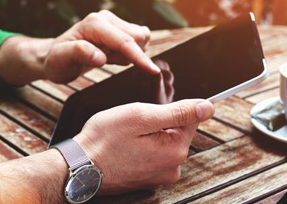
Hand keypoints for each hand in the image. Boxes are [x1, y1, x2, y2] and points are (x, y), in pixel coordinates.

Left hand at [44, 10, 159, 82]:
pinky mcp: (119, 28)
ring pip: (141, 38)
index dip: (139, 57)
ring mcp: (114, 21)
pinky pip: (138, 41)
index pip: (124, 41)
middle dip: (133, 55)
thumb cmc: (57, 61)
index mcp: (94, 24)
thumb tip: (100, 56)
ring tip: (109, 59)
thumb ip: (79, 54)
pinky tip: (113, 56)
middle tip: (110, 63)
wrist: (56, 57)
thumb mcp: (60, 60)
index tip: (153, 71)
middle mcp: (106, 18)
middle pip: (138, 36)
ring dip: (130, 54)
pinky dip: (130, 53)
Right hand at [73, 99, 214, 194]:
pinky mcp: (147, 180)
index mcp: (175, 150)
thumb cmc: (103, 140)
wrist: (78, 167)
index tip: (146, 111)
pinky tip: (123, 147)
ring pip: (162, 143)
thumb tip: (208, 107)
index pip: (189, 117)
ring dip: (147, 135)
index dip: (167, 108)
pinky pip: (152, 155)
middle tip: (130, 124)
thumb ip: (178, 112)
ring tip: (124, 137)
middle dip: (156, 122)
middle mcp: (172, 168)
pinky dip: (140, 148)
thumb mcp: (141, 116)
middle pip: (176, 131)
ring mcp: (159, 176)